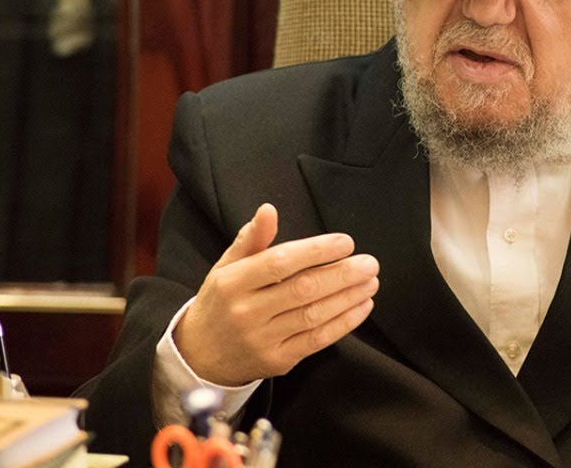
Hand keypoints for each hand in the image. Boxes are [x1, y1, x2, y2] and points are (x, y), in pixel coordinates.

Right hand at [174, 203, 379, 385]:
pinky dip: (344, 323)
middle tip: (369, 263)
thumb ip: (252, 238)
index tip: (345, 243)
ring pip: (314, 315)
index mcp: (232, 283)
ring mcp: (262, 339)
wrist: (200, 356)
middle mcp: (246, 312)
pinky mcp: (277, 361)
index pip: (280, 263)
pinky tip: (361, 306)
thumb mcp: (226, 267)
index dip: (316, 251)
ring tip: (370, 282)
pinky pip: (317, 340)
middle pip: (303, 290)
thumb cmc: (220, 303)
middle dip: (342, 275)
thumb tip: (269, 210)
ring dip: (348, 297)